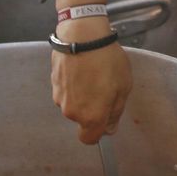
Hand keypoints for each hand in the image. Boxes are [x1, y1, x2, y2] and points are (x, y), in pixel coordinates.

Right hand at [50, 15, 131, 142]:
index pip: (89, 139)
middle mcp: (72, 112)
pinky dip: (73, 84)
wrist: (83, 36)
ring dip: (82, 95)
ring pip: (73, 104)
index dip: (98, 132)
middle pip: (81, 119)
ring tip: (92, 74)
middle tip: (104, 88)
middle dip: (92, 109)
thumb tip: (110, 128)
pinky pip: (66, 90)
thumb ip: (115, 112)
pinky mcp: (53, 83)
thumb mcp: (123, 87)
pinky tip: (81, 69)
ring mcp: (59, 97)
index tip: (105, 119)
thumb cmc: (106, 61)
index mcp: (91, 116)